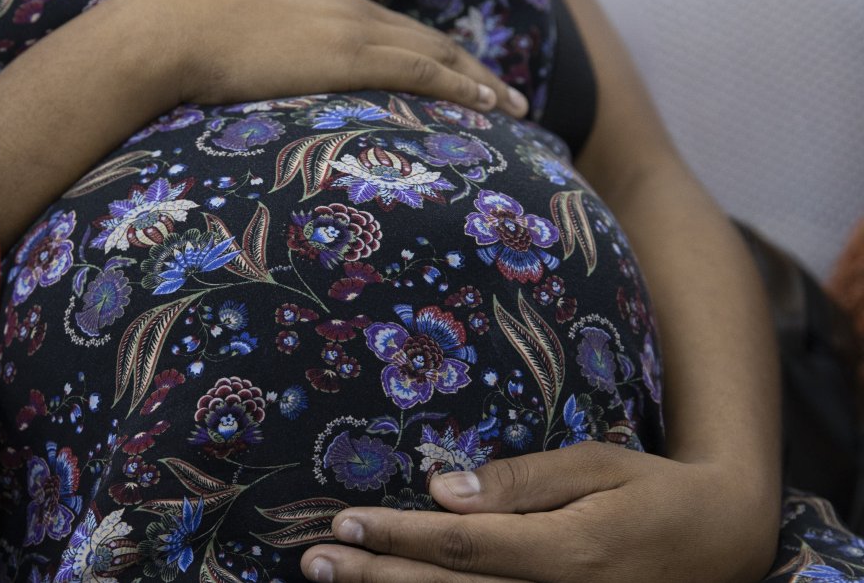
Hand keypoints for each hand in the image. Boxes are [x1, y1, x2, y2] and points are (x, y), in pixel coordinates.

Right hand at [126, 0, 527, 115]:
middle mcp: (347, 7)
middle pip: (426, 38)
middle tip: (503, 93)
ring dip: (480, 79)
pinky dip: (462, 86)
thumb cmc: (184, 42)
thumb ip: (257, 52)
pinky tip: (489, 104)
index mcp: (319, 1)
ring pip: (437, 53)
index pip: (390, 28)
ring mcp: (352, 29)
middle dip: (470, 65)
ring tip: (512, 106)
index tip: (452, 73)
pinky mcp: (351, 56)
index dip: (427, 51)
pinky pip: (423, 71)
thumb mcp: (230, 39)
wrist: (169, 31)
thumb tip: (250, 78)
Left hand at [300, 442, 777, 582]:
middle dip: (374, 577)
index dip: (398, 535)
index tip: (343, 522)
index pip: (463, 545)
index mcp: (569, 553)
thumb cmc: (653, 492)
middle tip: (313, 562)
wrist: (722, 544)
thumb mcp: (598, 465)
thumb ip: (522, 481)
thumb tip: (443, 490)